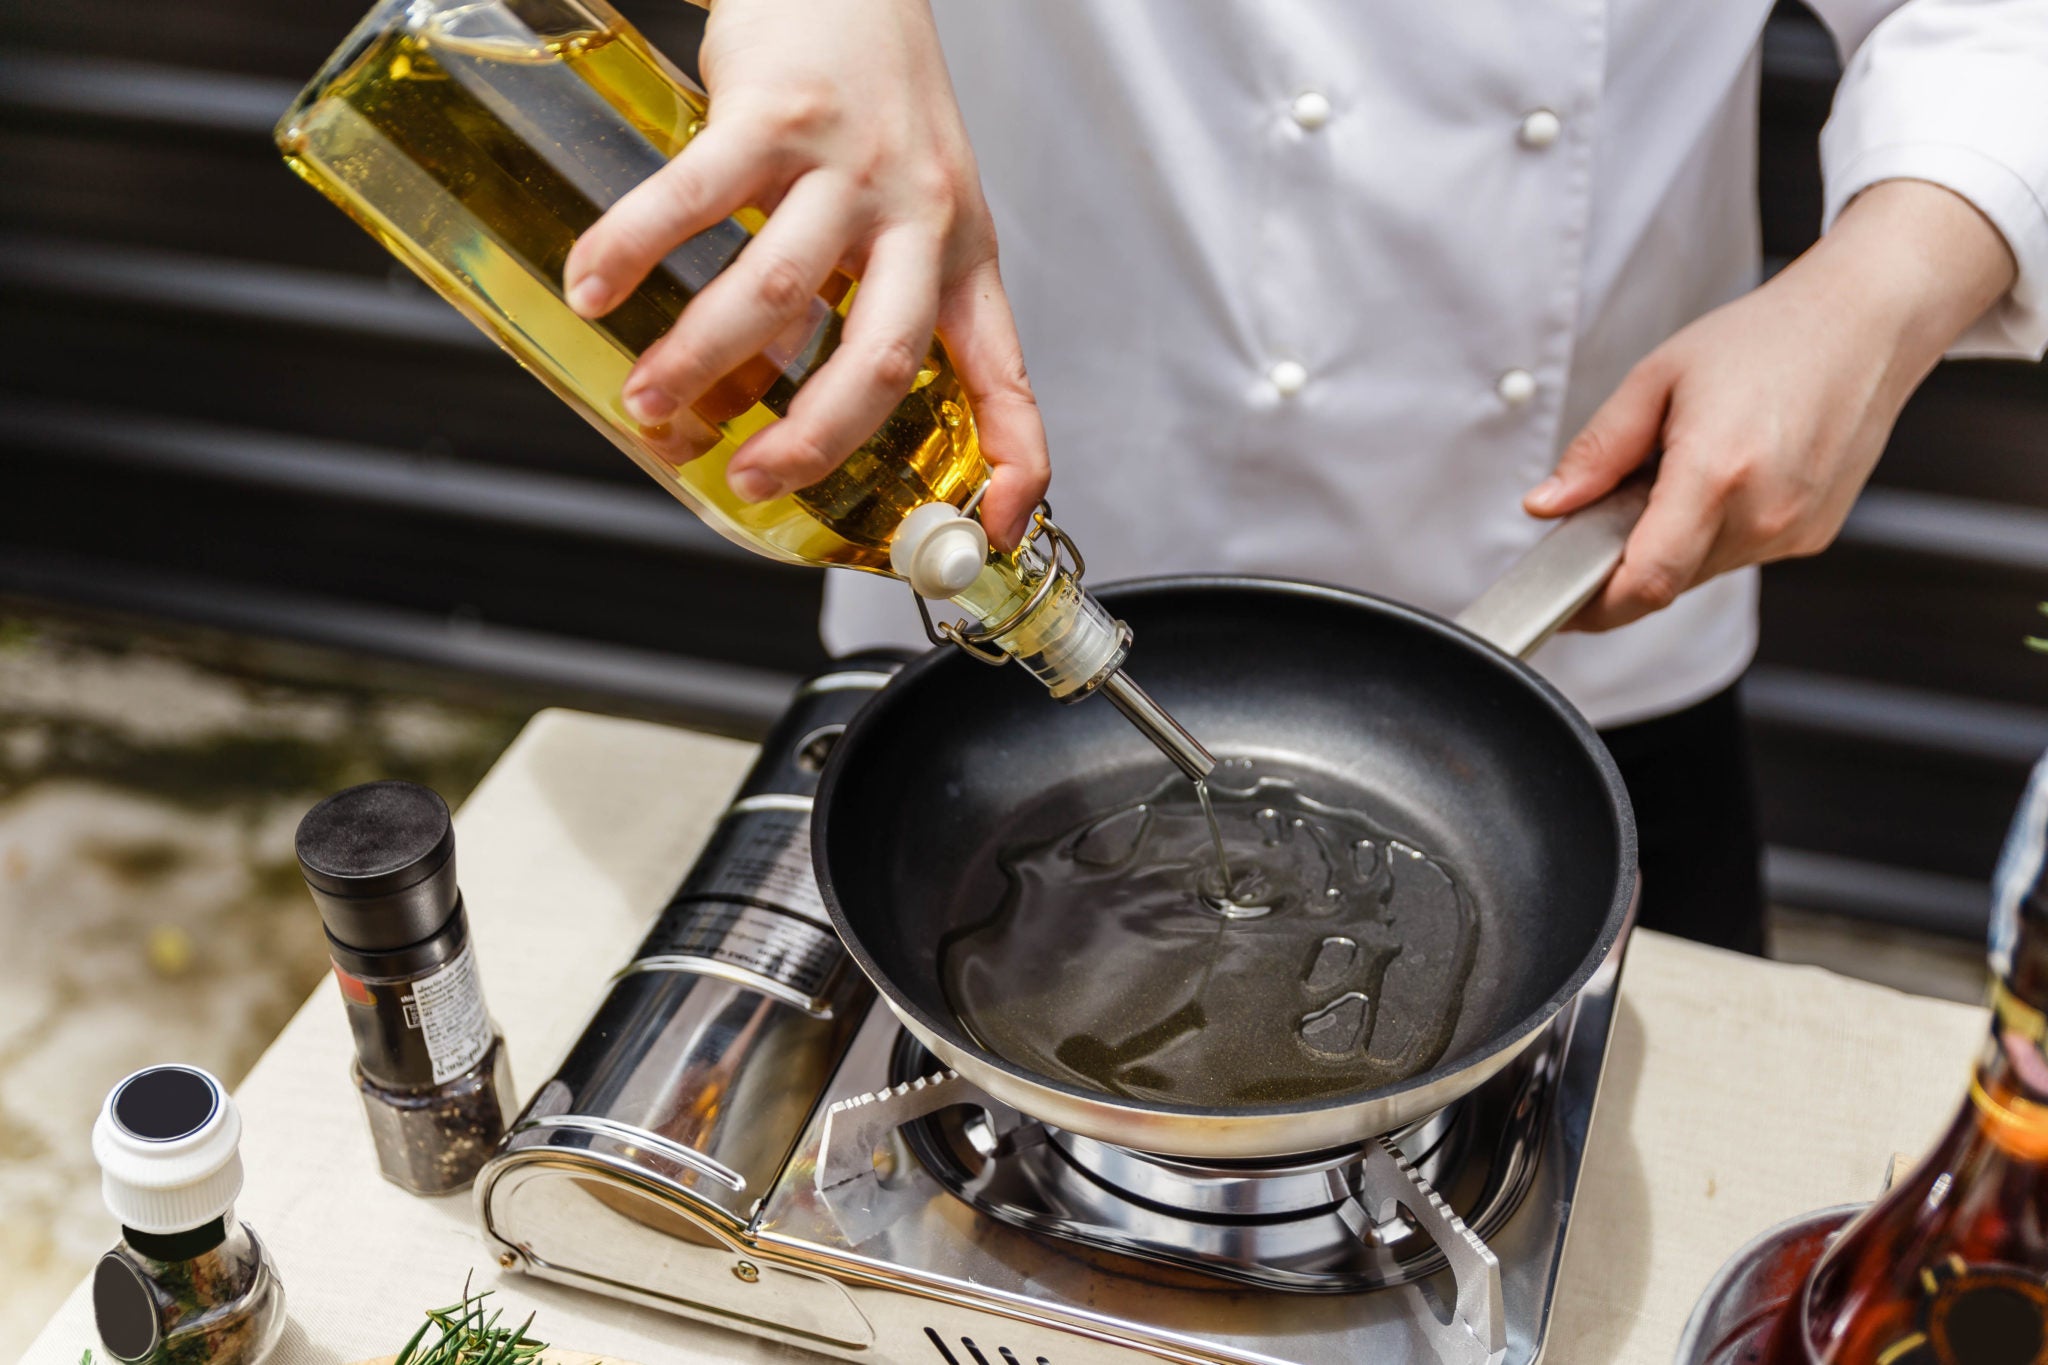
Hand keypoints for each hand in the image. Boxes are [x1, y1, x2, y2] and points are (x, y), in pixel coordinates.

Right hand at [562, 0, 1048, 546]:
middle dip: (813, 440)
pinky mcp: (774, 111)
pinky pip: (695, 199)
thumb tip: (799, 410)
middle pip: (880, 357)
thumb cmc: (876, 103)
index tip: (990, 531)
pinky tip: (595, 287)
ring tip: (649, 398)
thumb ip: (875, 304)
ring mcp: (848, 163)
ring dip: (699, 359)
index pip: (1005, 373)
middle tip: (753, 480)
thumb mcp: (917, 209)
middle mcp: (918, 215)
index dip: (1011, 460)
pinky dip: (634, 250)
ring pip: (774, 289)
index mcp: (961, 255)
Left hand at [1525, 180, 2015, 630]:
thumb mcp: (1657, 378)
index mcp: (1717, 472)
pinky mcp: (1814, 535)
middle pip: (1668, 581)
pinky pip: (1740, 554)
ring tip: (1678, 475)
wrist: (1864, 324)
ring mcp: (1796, 530)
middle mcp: (1764, 512)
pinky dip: (1712, 534)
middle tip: (1610, 510)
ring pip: (1702, 572)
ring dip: (1672, 545)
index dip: (1596, 606)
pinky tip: (1723, 478)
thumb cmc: (1767, 339)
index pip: (1646, 580)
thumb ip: (1597, 452)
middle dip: (1625, 564)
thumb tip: (1548, 505)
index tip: (1564, 606)